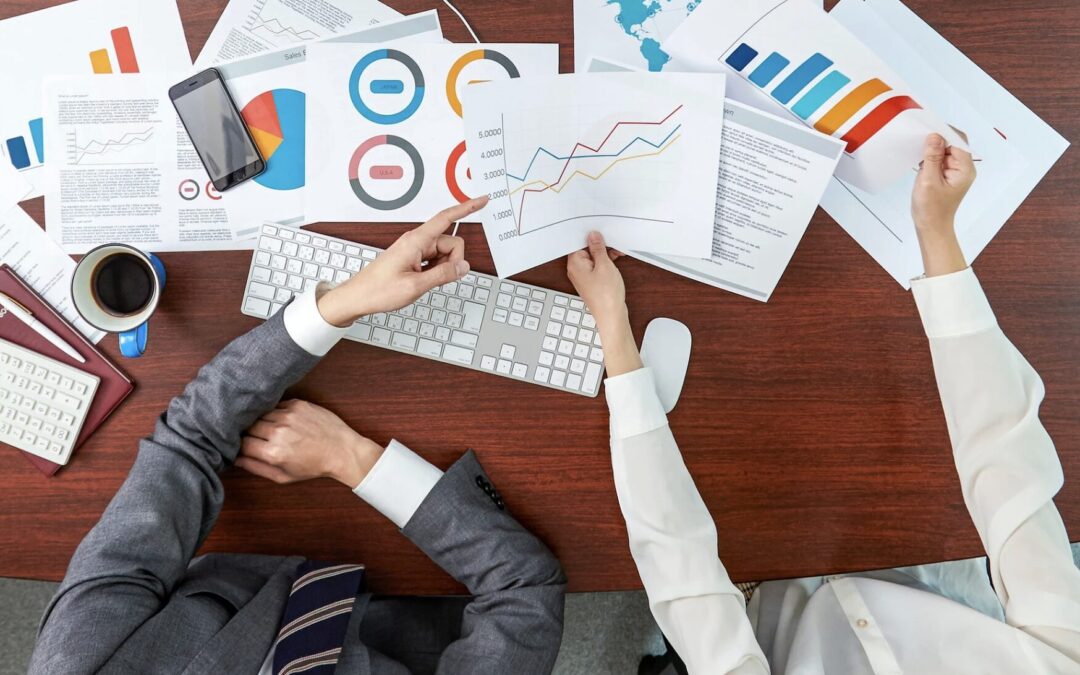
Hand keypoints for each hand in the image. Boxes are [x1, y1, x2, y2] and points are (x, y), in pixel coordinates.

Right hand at [237, 399, 382, 487]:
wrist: (342, 450)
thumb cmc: (314, 467)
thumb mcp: (283, 476)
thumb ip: (256, 467)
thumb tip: (235, 459)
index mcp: (273, 452)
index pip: (241, 443)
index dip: (240, 445)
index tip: (243, 447)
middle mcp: (278, 431)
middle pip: (248, 426)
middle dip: (249, 433)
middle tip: (258, 439)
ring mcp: (288, 415)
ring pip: (261, 414)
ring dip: (262, 422)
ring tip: (273, 430)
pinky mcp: (297, 404)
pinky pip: (276, 406)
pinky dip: (276, 413)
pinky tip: (284, 422)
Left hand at [317, 196, 488, 325]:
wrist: (358, 297)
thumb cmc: (379, 290)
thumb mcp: (415, 286)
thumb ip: (443, 275)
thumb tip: (463, 267)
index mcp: (416, 240)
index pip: (446, 218)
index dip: (467, 208)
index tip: (482, 200)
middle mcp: (417, 241)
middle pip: (451, 243)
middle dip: (452, 262)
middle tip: (436, 279)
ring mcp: (415, 249)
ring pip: (445, 254)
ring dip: (442, 269)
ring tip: (423, 281)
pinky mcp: (414, 257)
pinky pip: (436, 261)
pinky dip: (435, 271)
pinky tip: (423, 281)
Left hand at [567, 231, 640, 376]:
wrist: (611, 315)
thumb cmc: (606, 294)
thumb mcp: (604, 264)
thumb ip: (598, 248)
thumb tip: (593, 236)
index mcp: (575, 263)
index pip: (578, 242)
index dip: (590, 237)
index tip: (601, 233)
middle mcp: (576, 269)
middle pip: (585, 250)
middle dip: (600, 246)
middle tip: (613, 246)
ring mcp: (583, 276)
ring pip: (592, 258)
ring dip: (604, 254)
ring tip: (617, 255)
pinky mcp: (591, 281)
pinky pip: (596, 267)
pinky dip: (605, 263)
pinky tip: (615, 262)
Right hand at [911, 134, 974, 276]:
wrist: (932, 227)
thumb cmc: (931, 209)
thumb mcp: (928, 180)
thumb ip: (932, 157)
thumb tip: (935, 136)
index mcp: (965, 169)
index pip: (958, 141)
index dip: (944, 133)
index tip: (928, 128)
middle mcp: (964, 168)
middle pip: (953, 144)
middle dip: (937, 140)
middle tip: (920, 139)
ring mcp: (956, 171)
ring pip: (945, 150)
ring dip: (932, 150)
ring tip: (919, 155)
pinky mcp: (947, 175)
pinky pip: (940, 159)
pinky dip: (931, 158)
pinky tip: (921, 163)